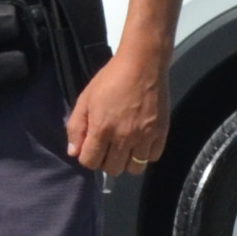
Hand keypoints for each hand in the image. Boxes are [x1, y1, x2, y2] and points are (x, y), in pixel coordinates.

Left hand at [68, 45, 169, 178]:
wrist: (143, 66)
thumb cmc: (110, 80)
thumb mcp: (85, 99)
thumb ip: (76, 127)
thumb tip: (74, 152)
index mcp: (102, 129)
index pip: (91, 162)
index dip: (87, 157)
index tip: (89, 148)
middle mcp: (125, 137)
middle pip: (113, 169)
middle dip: (105, 161)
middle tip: (106, 147)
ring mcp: (146, 137)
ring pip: (135, 168)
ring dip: (126, 161)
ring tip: (123, 147)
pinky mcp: (162, 133)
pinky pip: (153, 157)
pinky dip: (145, 154)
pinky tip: (139, 141)